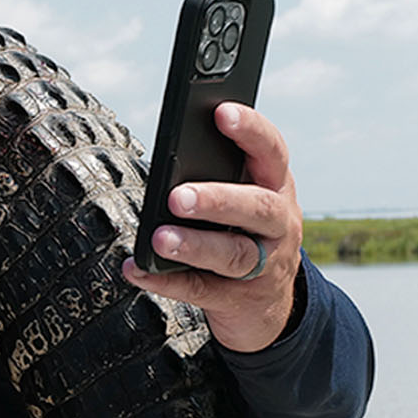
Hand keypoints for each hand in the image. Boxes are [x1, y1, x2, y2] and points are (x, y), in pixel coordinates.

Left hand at [121, 101, 303, 353]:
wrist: (269, 306)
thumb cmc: (243, 232)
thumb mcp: (245, 198)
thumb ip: (219, 175)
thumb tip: (170, 160)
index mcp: (276, 187)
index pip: (272, 151)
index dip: (251, 131)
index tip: (221, 112)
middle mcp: (279, 224)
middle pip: (256, 207)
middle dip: (217, 199)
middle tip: (177, 197)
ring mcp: (265, 265)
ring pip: (233, 255)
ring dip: (194, 245)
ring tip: (159, 238)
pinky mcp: (240, 301)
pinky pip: (201, 290)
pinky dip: (167, 280)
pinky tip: (138, 269)